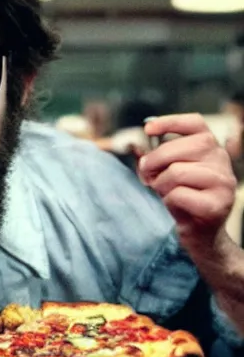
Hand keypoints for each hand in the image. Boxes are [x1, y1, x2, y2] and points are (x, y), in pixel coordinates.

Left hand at [139, 113, 236, 249]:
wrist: (199, 235)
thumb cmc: (181, 199)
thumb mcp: (167, 173)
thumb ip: (155, 158)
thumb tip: (134, 145)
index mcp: (212, 149)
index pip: (196, 124)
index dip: (170, 121)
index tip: (147, 128)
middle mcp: (222, 162)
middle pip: (183, 146)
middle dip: (155, 159)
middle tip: (147, 175)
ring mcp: (223, 183)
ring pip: (178, 171)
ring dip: (161, 184)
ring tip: (163, 192)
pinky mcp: (217, 205)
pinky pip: (179, 194)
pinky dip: (168, 201)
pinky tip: (175, 206)